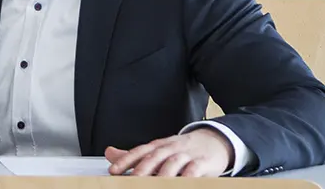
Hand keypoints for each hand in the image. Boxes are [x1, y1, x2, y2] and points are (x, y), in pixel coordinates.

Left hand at [105, 128, 233, 176]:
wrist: (215, 140)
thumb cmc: (183, 149)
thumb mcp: (159, 149)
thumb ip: (135, 155)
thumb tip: (109, 153)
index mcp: (158, 146)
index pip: (140, 151)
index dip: (126, 160)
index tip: (113, 170)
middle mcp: (171, 148)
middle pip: (154, 157)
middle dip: (142, 169)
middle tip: (132, 180)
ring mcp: (187, 154)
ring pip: (173, 163)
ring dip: (163, 174)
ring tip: (154, 184)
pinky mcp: (203, 162)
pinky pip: (194, 170)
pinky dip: (187, 176)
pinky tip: (182, 182)